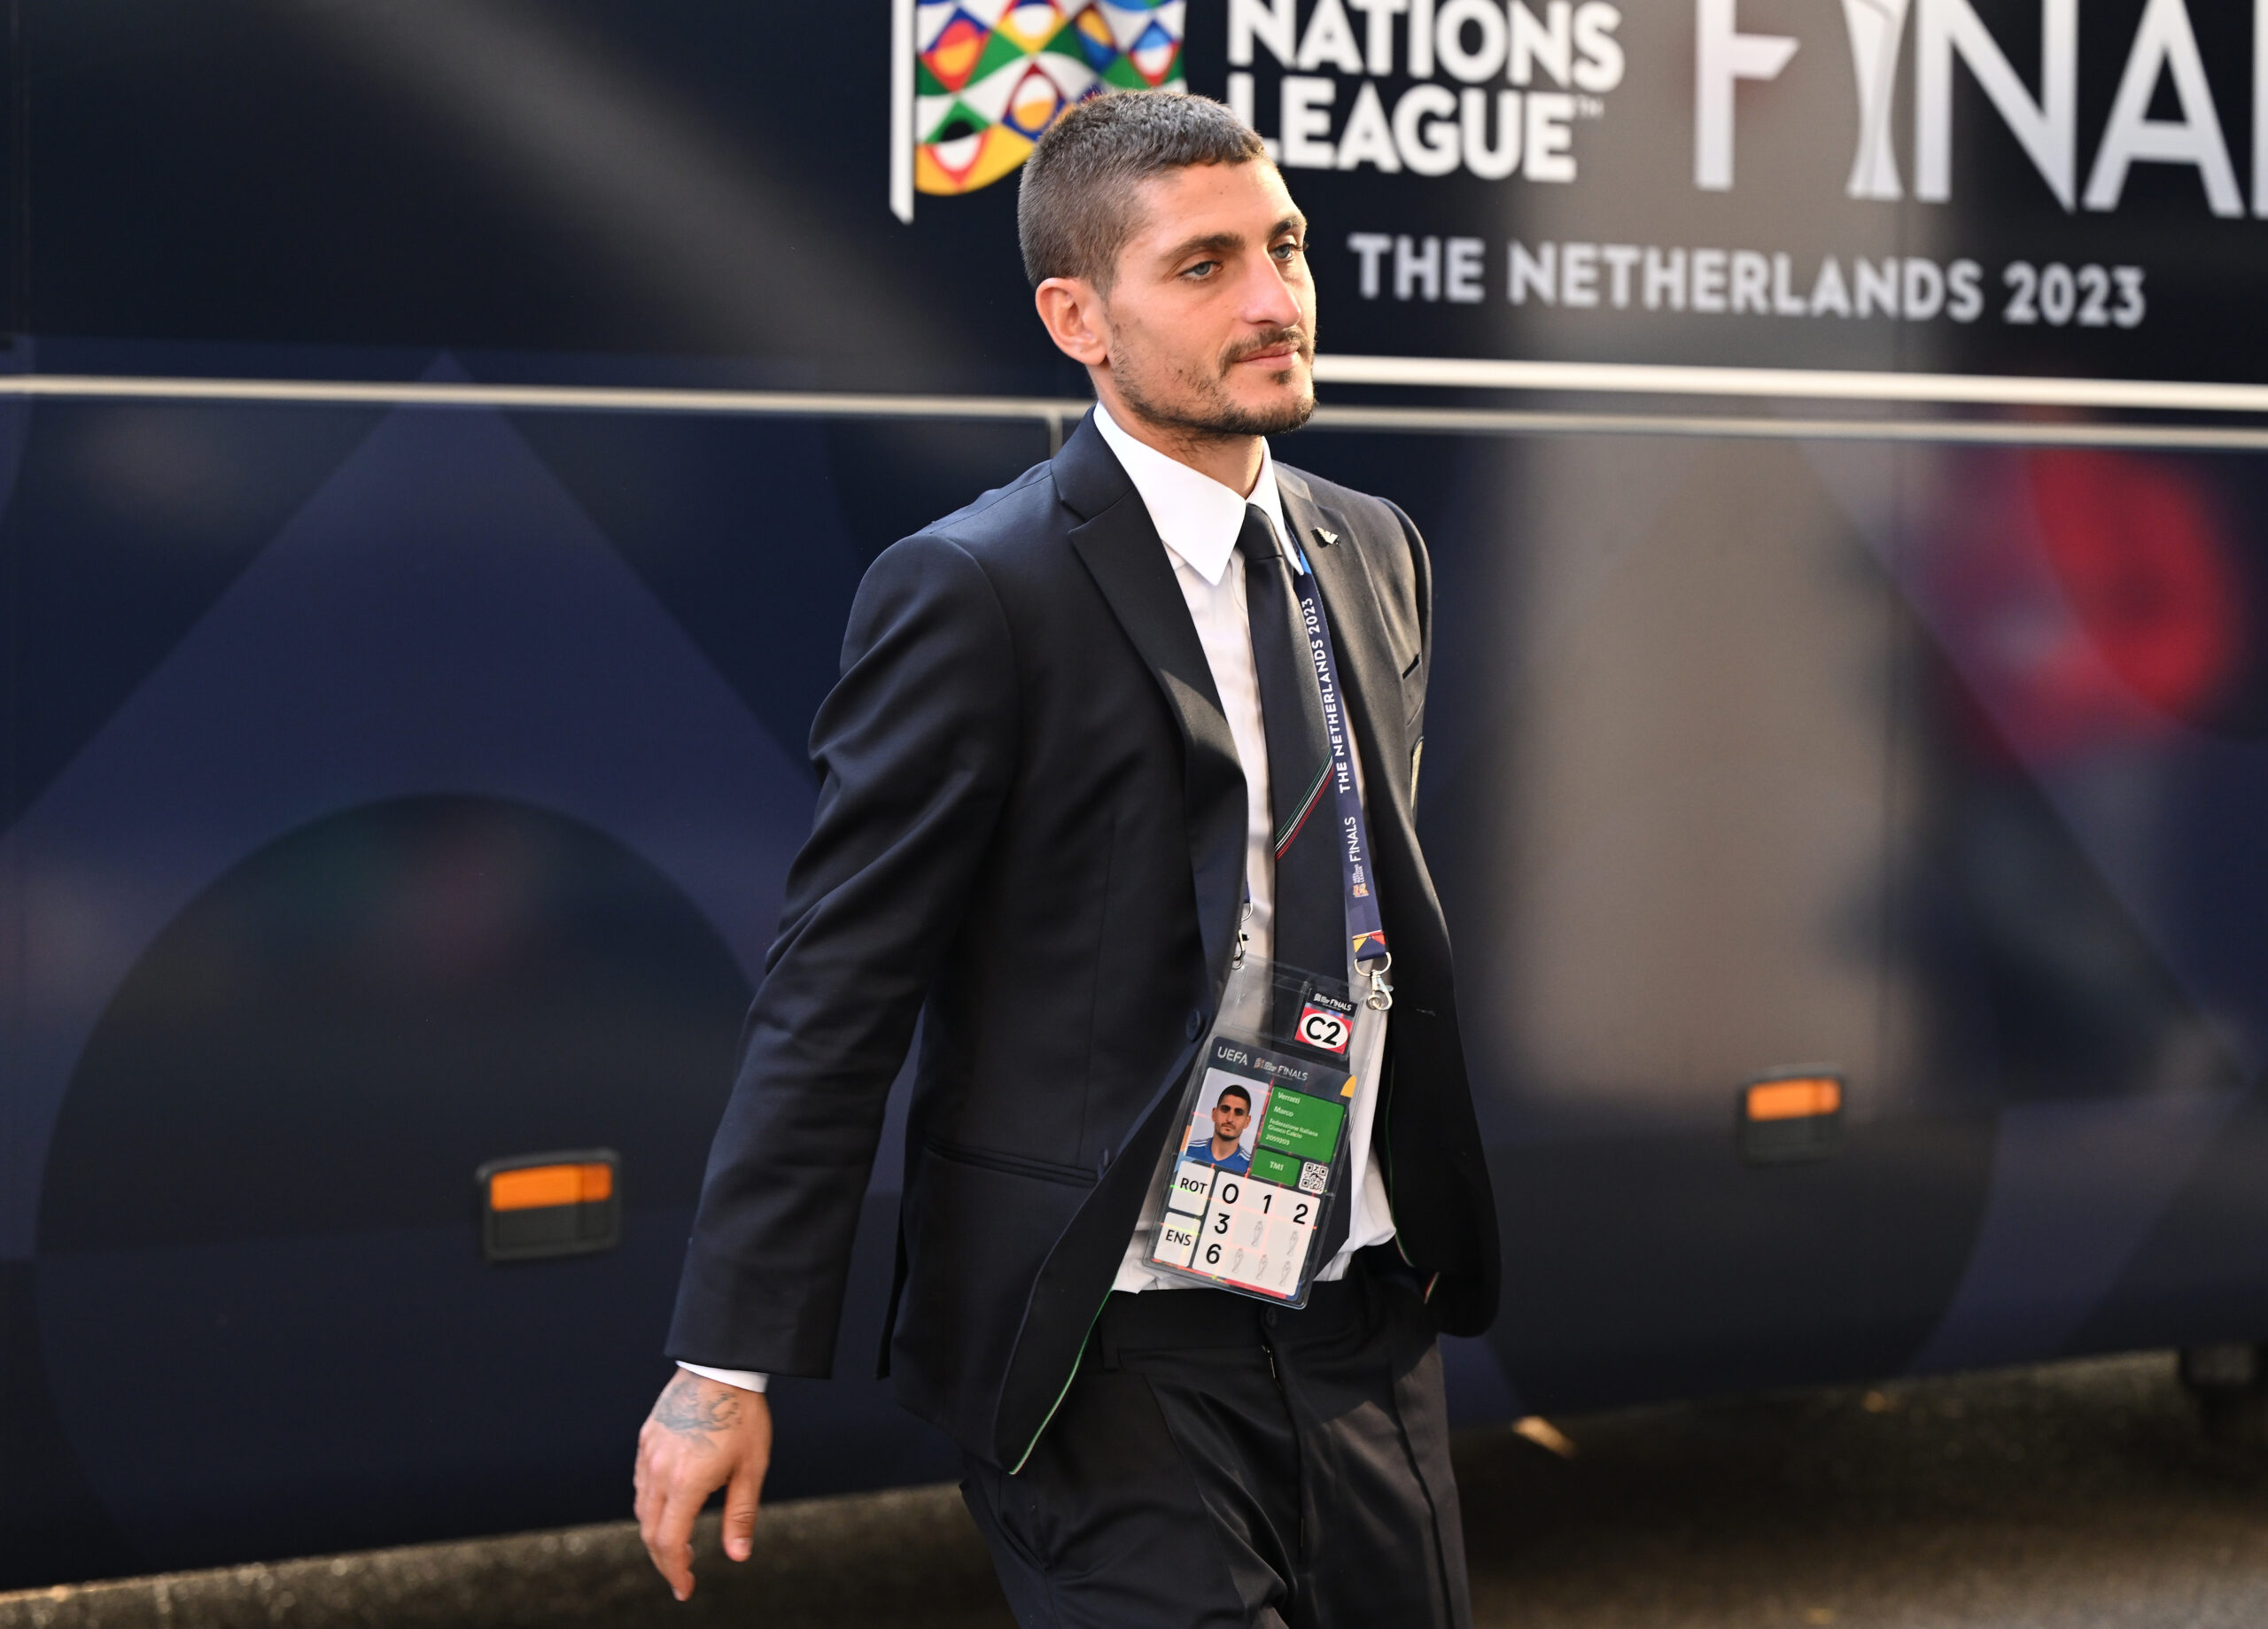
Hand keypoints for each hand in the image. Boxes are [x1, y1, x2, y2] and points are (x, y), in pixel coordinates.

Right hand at [634, 1369, 773, 1599]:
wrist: (722, 1366)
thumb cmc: (744, 1417)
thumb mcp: (752, 1468)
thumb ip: (741, 1515)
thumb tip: (738, 1556)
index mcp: (686, 1483)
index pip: (669, 1543)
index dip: (675, 1572)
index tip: (685, 1588)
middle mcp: (659, 1472)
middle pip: (650, 1532)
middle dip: (664, 1559)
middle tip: (682, 1574)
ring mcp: (648, 1454)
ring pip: (642, 1508)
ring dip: (656, 1533)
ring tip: (677, 1545)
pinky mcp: (646, 1438)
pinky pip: (641, 1482)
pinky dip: (651, 1504)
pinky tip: (669, 1506)